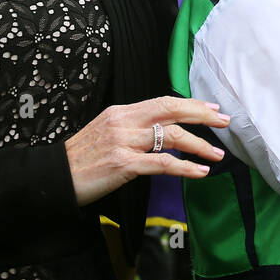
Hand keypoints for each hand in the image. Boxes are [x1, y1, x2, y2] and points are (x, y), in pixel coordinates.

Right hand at [65, 96, 229, 206]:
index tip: (212, 108)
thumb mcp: (106, 132)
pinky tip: (200, 172)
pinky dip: (186, 167)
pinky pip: (163, 163)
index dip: (190, 104)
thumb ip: (133, 128)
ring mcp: (123, 141)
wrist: (54, 178)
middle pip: (172, 110)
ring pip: (172, 136)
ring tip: (218, 154)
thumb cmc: (82, 159)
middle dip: (202, 115)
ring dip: (200, 145)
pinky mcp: (123, 164)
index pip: (163, 101)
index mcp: (121, 111)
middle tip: (225, 121)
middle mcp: (124, 121)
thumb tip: (164, 130)